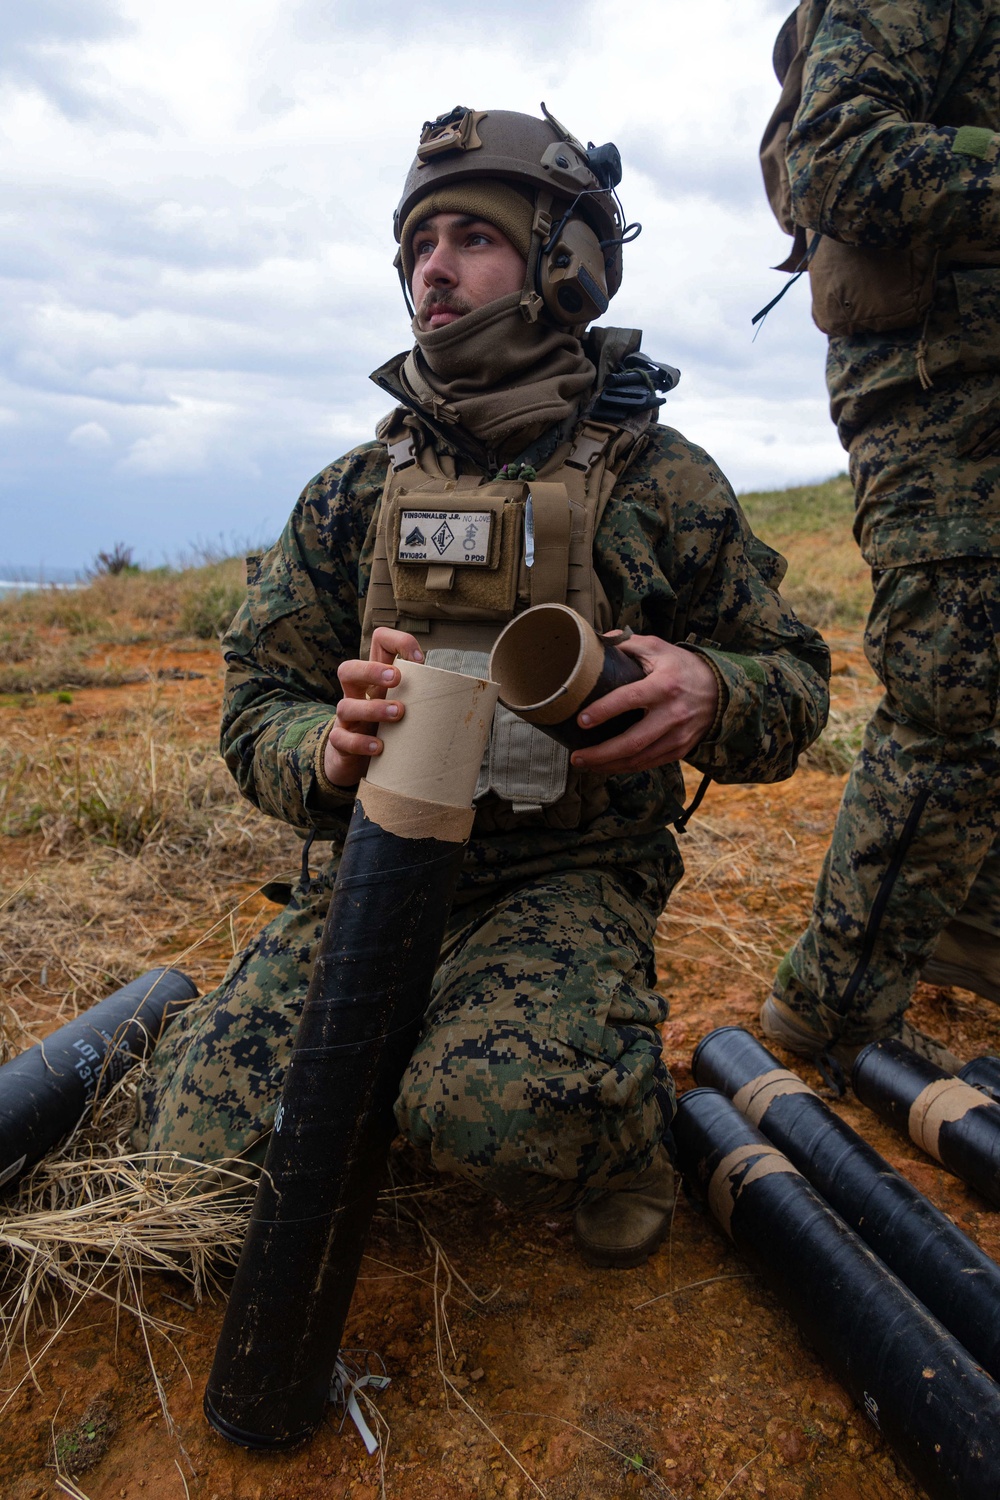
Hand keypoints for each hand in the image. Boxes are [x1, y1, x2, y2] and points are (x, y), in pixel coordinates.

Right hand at [323, 628, 423, 786]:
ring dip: (373, 708)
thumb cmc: (388, 728)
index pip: (379, 644)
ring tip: (398, 714)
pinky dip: (361, 743)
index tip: (420, 660)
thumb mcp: (406, 707)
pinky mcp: (340, 742)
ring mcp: (346, 719)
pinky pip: (342, 739)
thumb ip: (427, 699)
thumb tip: (473, 700)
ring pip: (345, 706)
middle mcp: (357, 695)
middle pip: (349, 669)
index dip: (397, 642)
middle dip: (372, 670)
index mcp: (376, 680)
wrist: (356, 762)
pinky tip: (379, 747)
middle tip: (397, 678)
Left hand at [569, 634, 719, 775]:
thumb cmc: (682, 667)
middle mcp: (673, 714)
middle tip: (576, 756)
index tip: (581, 720)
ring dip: (609, 765)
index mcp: (665, 685)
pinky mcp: (680, 749)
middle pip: (633, 742)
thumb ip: (627, 643)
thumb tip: (595, 642)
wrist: (720, 691)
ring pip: (639, 759)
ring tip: (584, 763)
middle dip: (601, 753)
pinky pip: (649, 764)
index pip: (630, 699)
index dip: (604, 711)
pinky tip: (607, 765)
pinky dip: (625, 767)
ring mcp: (678, 735)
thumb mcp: (658, 648)